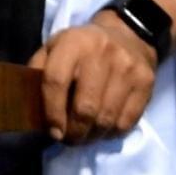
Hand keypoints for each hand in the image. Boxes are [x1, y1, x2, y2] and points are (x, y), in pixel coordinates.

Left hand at [25, 11, 156, 144]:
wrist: (128, 35)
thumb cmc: (82, 47)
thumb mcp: (54, 48)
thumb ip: (39, 71)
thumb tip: (29, 107)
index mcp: (73, 42)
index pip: (56, 81)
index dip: (51, 112)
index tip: (52, 131)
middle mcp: (102, 52)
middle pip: (85, 108)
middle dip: (73, 132)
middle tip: (68, 139)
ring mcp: (127, 68)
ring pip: (106, 119)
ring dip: (92, 137)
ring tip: (83, 137)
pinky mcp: (145, 82)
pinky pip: (126, 122)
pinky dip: (110, 133)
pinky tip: (102, 129)